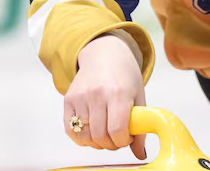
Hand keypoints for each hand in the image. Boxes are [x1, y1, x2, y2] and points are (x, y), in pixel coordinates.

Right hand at [64, 34, 147, 158]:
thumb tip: (140, 153)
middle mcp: (97, 94)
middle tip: (117, 137)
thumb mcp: (139, 96)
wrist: (105, 54)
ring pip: (85, 137)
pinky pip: (71, 130)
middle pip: (101, 136)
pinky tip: (92, 132)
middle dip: (111, 144)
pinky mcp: (68, 99)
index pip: (117, 130)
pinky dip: (81, 138)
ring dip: (97, 143)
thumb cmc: (124, 75)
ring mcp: (80, 97)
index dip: (123, 141)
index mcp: (118, 93)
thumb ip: (140, 126)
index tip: (127, 138)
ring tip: (106, 134)